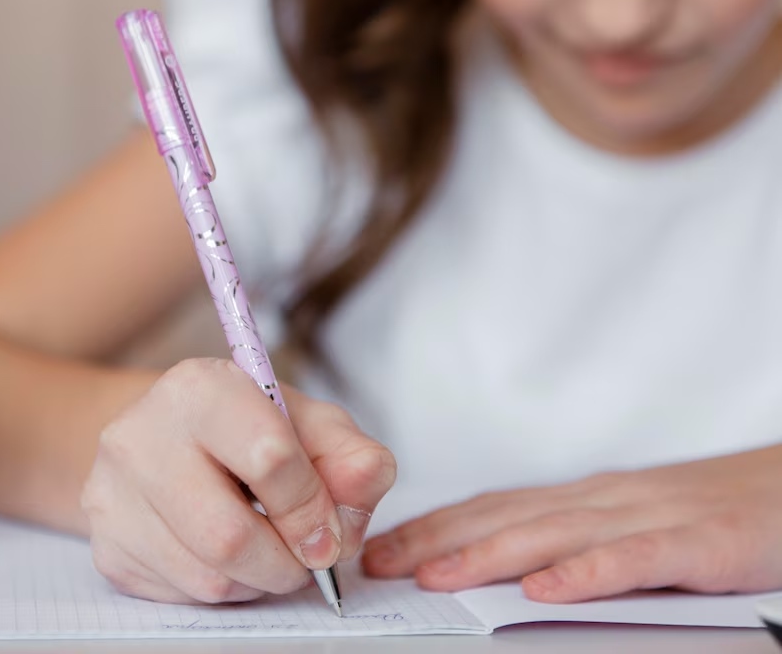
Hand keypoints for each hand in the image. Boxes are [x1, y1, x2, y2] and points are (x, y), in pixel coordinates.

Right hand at [81, 358, 395, 604]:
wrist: (169, 438)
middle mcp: (140, 434)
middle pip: (229, 536)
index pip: (269, 457)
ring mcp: (111, 493)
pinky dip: (223, 590)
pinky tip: (228, 557)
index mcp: (199, 389)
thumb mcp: (308, 424)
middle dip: (285, 563)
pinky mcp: (106, 544)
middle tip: (305, 558)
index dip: (313, 508)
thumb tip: (366, 481)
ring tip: (268, 552)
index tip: (329, 530)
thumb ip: (350, 453)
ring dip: (257, 581)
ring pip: (205, 577)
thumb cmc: (246, 430)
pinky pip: (180, 596)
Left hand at [362, 446, 781, 602]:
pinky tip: (545, 591)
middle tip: (380, 563)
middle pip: (508, 518)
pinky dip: (587, 573)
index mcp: (586, 498)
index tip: (383, 549)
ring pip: (556, 534)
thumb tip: (510, 570)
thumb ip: (575, 539)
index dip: (435, 527)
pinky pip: (636, 559)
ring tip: (435, 576)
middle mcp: (604, 500)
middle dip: (438, 540)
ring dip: (489, 554)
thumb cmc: (710, 514)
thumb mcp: (630, 522)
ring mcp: (650, 517)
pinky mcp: (699, 542)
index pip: (495, 509)